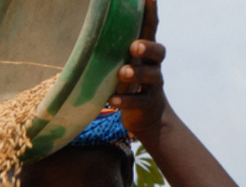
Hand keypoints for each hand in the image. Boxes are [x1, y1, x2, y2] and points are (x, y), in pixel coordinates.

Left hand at [110, 0, 166, 136]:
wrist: (146, 115)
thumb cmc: (129, 83)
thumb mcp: (122, 63)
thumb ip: (112, 50)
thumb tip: (86, 32)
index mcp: (146, 52)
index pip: (151, 28)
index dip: (151, 12)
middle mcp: (153, 65)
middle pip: (158, 52)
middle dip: (148, 47)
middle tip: (134, 46)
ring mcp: (153, 86)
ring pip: (152, 76)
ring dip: (137, 73)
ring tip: (123, 73)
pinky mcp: (148, 104)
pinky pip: (139, 101)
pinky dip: (126, 100)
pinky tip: (112, 100)